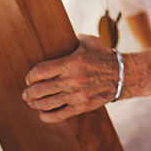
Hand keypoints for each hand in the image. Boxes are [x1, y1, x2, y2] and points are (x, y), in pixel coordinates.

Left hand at [24, 37, 150, 121]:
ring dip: (34, 104)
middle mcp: (72, 80)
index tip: (28, 78)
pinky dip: (46, 116)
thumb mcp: (88, 42)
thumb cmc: (104, 56)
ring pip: (47, 104)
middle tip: (25, 93)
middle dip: (28, 92)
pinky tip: (41, 113)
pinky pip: (58, 116)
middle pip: (40, 90)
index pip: (41, 71)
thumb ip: (70, 40)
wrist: (124, 75)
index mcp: (71, 63)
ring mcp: (77, 95)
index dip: (30, 76)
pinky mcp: (81, 107)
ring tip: (31, 102)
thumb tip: (55, 35)